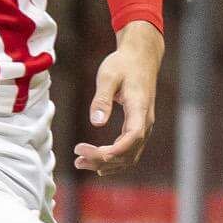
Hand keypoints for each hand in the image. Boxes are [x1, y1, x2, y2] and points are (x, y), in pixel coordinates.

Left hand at [74, 21, 161, 174]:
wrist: (141, 57)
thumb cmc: (123, 64)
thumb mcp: (108, 76)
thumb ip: (102, 99)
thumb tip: (96, 122)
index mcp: (140, 109)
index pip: (132, 138)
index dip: (113, 151)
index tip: (89, 152)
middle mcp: (145, 122)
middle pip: (129, 152)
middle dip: (103, 160)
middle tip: (77, 159)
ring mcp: (144, 126)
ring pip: (130, 156)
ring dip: (107, 164)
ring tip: (81, 163)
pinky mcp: (138, 127)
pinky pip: (130, 151)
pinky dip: (114, 160)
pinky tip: (97, 162)